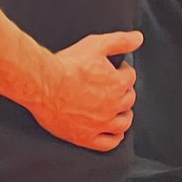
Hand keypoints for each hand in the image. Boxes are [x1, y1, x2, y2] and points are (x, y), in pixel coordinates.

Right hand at [28, 31, 142, 150]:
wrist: (44, 84)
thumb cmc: (67, 66)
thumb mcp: (96, 44)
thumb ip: (120, 41)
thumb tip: (138, 38)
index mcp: (117, 84)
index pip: (130, 76)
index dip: (123, 70)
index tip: (117, 68)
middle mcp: (112, 106)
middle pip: (128, 99)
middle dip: (124, 91)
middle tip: (115, 86)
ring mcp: (100, 124)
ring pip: (123, 123)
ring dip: (124, 115)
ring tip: (119, 109)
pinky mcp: (85, 137)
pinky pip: (108, 143)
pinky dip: (115, 138)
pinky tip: (114, 133)